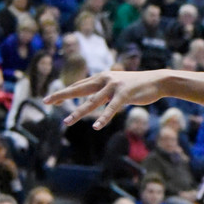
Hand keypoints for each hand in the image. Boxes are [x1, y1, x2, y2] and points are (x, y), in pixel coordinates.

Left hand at [43, 70, 166, 129]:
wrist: (159, 80)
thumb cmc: (139, 84)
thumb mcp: (119, 85)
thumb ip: (105, 90)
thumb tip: (94, 99)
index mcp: (102, 77)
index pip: (79, 85)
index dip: (64, 93)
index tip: (50, 100)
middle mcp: (105, 79)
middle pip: (78, 88)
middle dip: (61, 96)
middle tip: (45, 102)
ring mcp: (114, 86)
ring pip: (92, 101)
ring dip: (78, 112)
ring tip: (66, 122)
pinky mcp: (125, 94)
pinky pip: (111, 108)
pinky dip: (104, 118)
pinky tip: (97, 126)